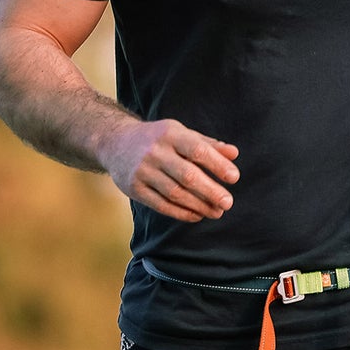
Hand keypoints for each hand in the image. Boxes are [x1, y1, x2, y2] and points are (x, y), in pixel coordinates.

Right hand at [99, 117, 238, 220]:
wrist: (114, 142)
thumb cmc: (157, 139)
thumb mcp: (180, 133)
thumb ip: (207, 144)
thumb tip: (234, 153)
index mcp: (170, 134)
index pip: (197, 150)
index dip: (217, 164)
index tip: (234, 178)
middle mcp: (155, 152)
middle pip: (187, 175)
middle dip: (210, 191)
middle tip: (228, 203)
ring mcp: (142, 171)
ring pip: (175, 193)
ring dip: (199, 205)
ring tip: (216, 212)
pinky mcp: (134, 188)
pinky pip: (161, 205)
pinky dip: (181, 212)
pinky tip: (197, 215)